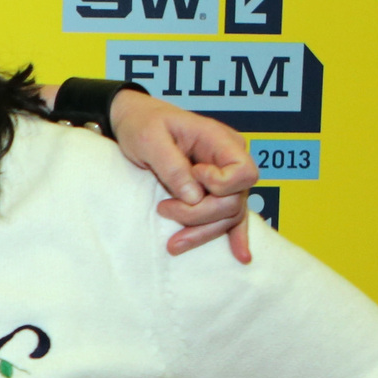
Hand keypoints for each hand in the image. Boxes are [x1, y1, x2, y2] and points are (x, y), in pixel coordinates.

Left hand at [108, 92, 258, 263]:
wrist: (134, 121)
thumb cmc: (143, 123)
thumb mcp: (150, 138)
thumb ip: (173, 165)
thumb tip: (194, 197)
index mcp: (221, 140)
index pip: (243, 173)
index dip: (220, 185)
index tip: (193, 176)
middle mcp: (229, 160)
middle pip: (233, 201)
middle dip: (199, 214)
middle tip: (163, 209)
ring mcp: (224, 178)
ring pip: (228, 216)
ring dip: (202, 232)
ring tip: (173, 244)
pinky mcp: (213, 192)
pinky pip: (230, 217)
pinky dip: (234, 236)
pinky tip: (240, 255)